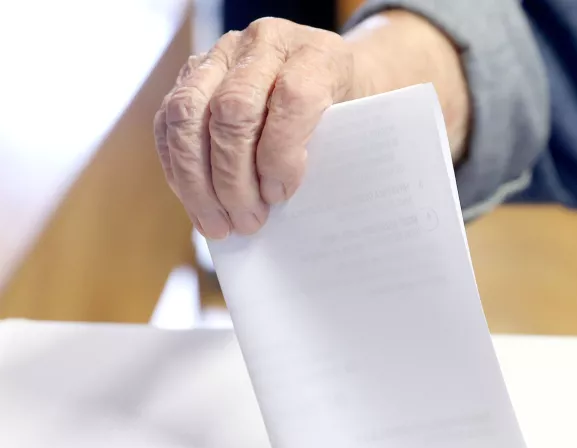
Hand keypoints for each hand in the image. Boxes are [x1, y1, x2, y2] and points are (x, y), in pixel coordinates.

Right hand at [154, 17, 360, 238]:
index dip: (281, 153)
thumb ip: (328, 153)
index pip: (292, 97)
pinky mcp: (192, 74)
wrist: (330, 79)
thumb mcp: (356, 128)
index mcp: (316, 53)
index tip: (280, 195)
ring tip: (219, 223)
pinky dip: (179, 169)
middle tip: (248, 221)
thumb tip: (278, 203)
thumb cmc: (346, 112)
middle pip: (232, 108)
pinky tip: (198, 204)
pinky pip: (168, 122)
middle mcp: (264, 43)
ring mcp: (222, 55)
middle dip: (234, 177)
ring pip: (187, 113)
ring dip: (198, 180)